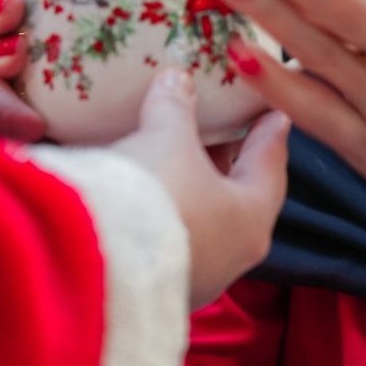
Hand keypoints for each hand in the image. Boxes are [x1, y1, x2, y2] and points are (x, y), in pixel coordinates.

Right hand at [113, 67, 291, 307]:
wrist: (90, 262)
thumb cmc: (152, 195)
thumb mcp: (166, 139)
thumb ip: (175, 107)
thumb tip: (177, 79)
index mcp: (251, 219)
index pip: (270, 166)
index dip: (269, 135)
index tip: (275, 115)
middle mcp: (231, 256)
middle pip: (237, 196)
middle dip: (228, 162)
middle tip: (223, 129)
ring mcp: (195, 278)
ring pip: (203, 221)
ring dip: (193, 189)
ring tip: (178, 156)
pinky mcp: (156, 287)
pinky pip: (170, 239)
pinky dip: (167, 211)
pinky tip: (148, 195)